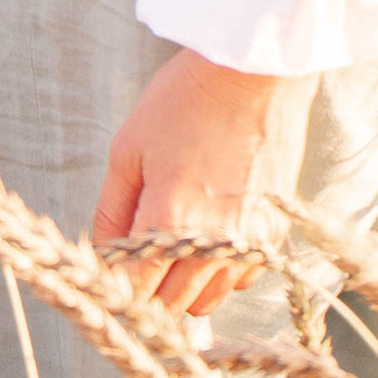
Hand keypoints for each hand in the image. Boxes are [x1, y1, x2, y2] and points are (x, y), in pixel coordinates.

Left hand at [91, 49, 315, 315]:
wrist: (252, 73)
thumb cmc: (184, 102)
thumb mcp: (128, 150)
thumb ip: (111, 211)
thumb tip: (102, 254)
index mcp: (169, 221)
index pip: (134, 291)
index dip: (115, 288)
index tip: (108, 276)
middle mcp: (213, 244)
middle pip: (171, 305)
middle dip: (146, 291)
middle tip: (136, 262)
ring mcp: (249, 243)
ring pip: (208, 301)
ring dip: (184, 286)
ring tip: (172, 246)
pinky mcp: (275, 234)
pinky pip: (241, 278)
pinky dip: (220, 270)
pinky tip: (209, 235)